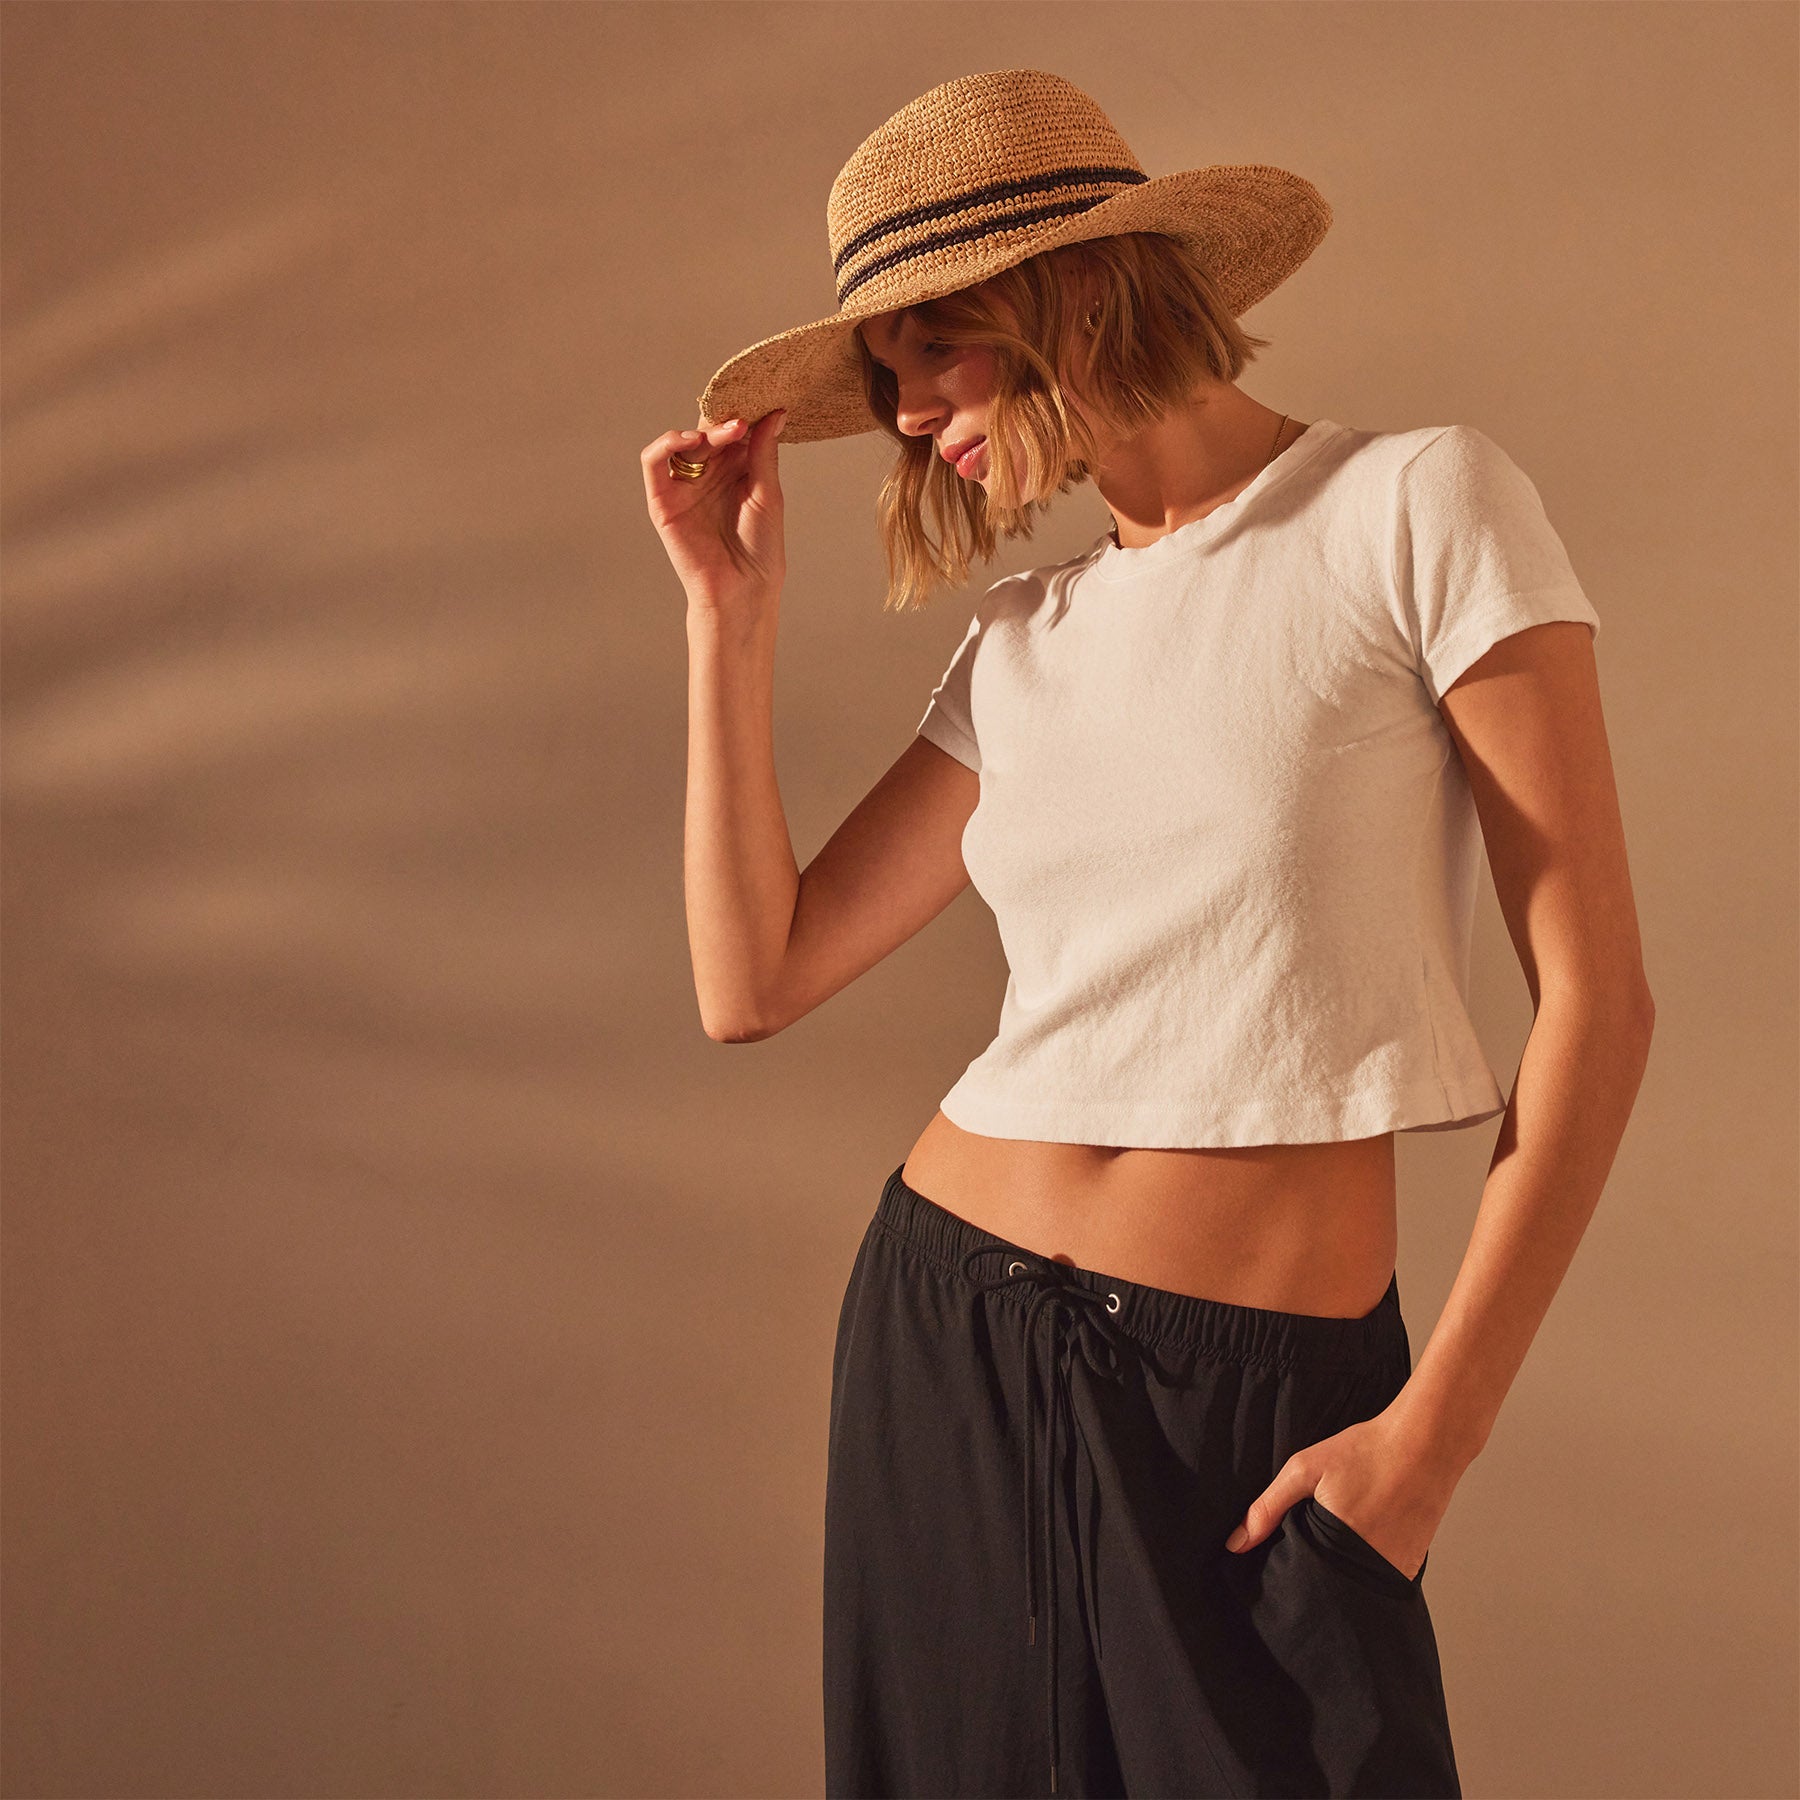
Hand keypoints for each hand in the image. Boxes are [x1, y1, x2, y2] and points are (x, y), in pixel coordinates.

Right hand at [640, 410, 788, 608]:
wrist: (743, 588)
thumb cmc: (761, 549)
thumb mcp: (768, 493)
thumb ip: (764, 452)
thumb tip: (775, 413)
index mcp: (736, 472)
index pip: (732, 432)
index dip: (743, 416)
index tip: (762, 404)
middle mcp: (709, 476)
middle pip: (708, 433)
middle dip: (725, 422)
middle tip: (743, 419)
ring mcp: (685, 486)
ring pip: (684, 443)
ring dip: (703, 431)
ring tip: (727, 433)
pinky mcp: (662, 500)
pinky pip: (654, 462)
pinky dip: (666, 443)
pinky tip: (690, 440)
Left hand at [1222, 1406, 1463, 1581]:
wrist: (1426, 1442)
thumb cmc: (1366, 1451)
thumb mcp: (1305, 1469)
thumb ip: (1268, 1507)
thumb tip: (1235, 1544)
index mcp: (1336, 1547)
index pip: (1301, 1579)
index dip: (1290, 1568)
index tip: (1284, 1555)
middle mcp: (1368, 1568)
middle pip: (1328, 1585)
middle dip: (1316, 1572)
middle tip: (1318, 1538)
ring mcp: (1393, 1572)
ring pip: (1354, 1585)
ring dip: (1342, 1570)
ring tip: (1344, 1536)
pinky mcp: (1411, 1569)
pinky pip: (1378, 1579)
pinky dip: (1367, 1566)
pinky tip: (1367, 1536)